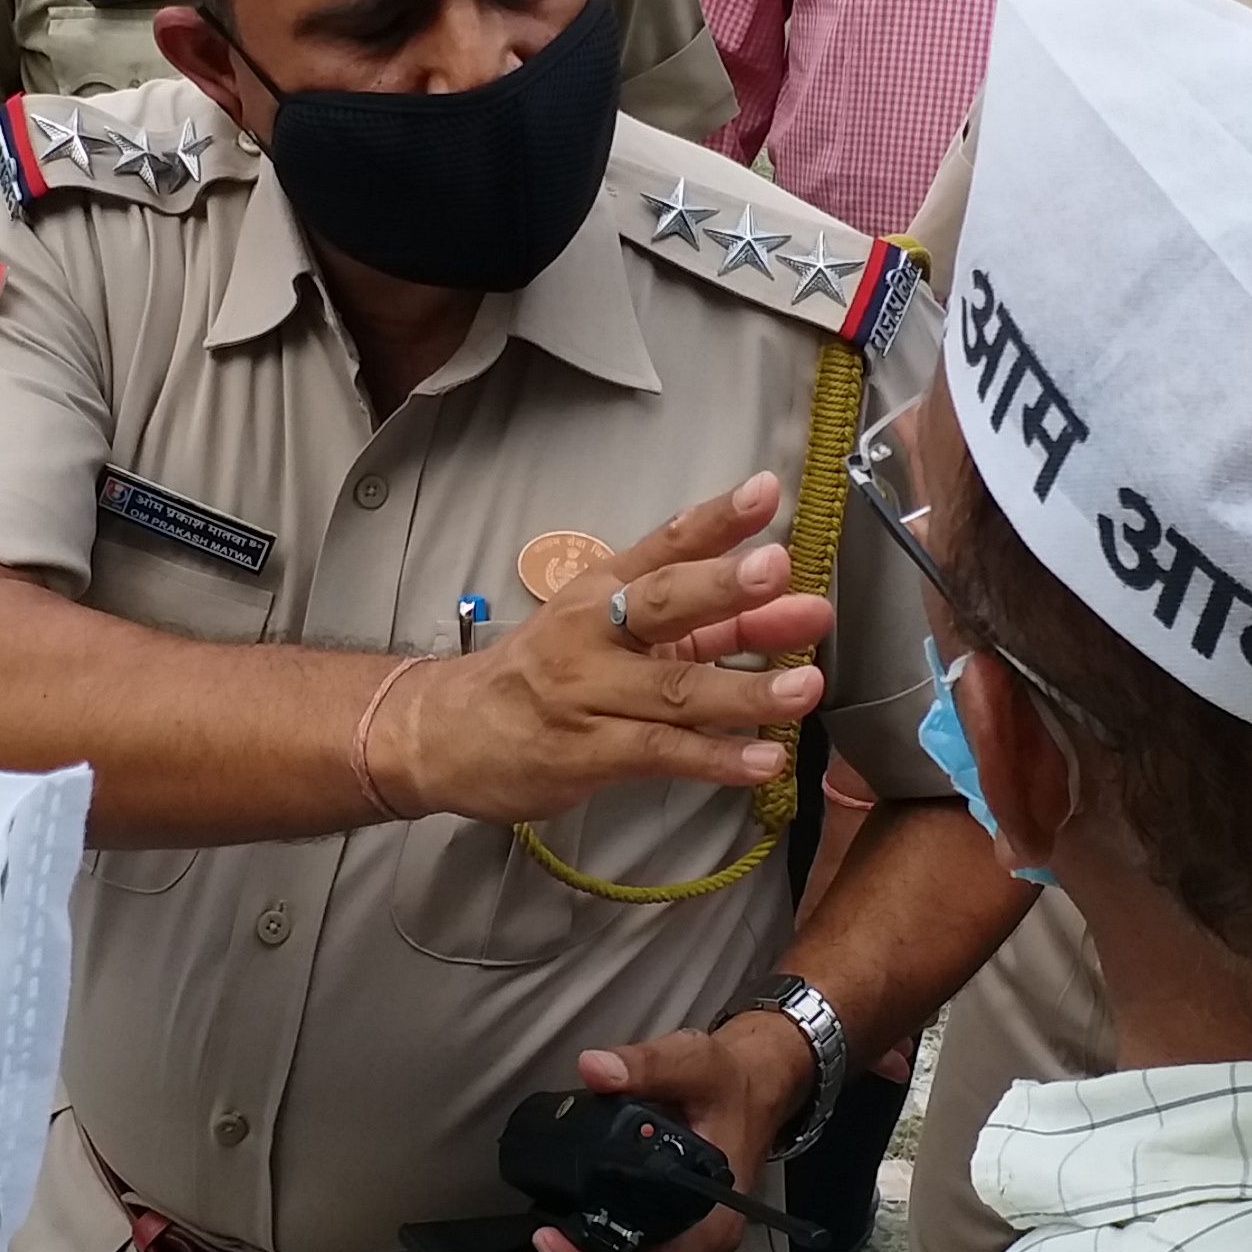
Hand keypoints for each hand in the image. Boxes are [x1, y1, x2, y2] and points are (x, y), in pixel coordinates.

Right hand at [375, 474, 832, 826]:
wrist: (445, 732)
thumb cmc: (546, 674)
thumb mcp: (612, 631)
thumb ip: (704, 623)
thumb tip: (791, 606)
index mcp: (601, 590)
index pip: (664, 544)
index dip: (715, 517)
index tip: (765, 490)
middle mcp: (592, 631)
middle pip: (662, 603)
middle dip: (722, 585)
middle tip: (777, 569)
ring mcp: (586, 692)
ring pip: (674, 688)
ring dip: (744, 689)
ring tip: (806, 685)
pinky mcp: (583, 752)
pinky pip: (658, 753)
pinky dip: (714, 758)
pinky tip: (762, 760)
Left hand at [534, 1013, 810, 1251]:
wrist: (755, 1089)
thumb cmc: (729, 1084)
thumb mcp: (694, 1063)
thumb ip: (647, 1064)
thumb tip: (594, 1068)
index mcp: (714, 1220)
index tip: (552, 1242)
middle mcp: (709, 1246)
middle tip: (546, 1242)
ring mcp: (698, 1249)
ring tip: (556, 1242)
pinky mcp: (687, 1241)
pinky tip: (582, 1241)